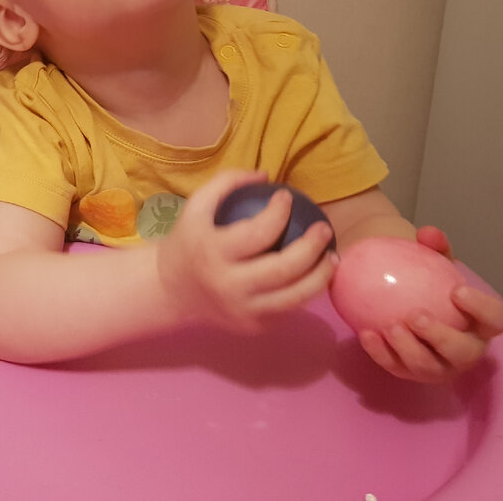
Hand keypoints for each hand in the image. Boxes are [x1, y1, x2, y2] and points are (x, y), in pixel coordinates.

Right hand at [157, 171, 336, 333]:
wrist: (170, 291)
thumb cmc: (188, 242)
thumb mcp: (196, 206)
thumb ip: (227, 183)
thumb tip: (266, 176)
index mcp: (214, 253)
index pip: (258, 233)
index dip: (279, 212)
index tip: (286, 197)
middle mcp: (230, 286)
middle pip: (284, 269)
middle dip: (313, 247)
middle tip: (324, 229)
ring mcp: (244, 311)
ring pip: (296, 297)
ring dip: (321, 275)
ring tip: (332, 256)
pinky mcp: (254, 327)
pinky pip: (289, 308)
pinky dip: (306, 290)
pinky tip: (314, 274)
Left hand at [358, 227, 502, 382]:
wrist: (402, 296)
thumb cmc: (429, 281)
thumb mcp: (434, 262)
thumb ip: (434, 246)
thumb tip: (428, 233)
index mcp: (481, 323)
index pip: (495, 320)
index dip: (482, 309)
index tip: (457, 291)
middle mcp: (467, 350)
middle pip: (464, 352)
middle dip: (441, 337)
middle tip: (416, 315)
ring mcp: (440, 367)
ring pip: (430, 367)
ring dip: (409, 349)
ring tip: (390, 326)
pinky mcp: (412, 373)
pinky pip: (397, 368)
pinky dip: (381, 354)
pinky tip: (366, 335)